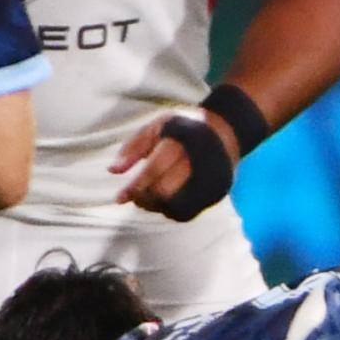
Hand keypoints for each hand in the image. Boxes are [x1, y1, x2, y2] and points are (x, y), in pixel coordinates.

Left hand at [108, 109, 236, 218]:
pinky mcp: (215, 194)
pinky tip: (165, 201)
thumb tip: (112, 170)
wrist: (226, 130)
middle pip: (165, 191)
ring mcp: (209, 180)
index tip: (119, 198)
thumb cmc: (185, 127)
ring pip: (175, 207)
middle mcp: (198, 162)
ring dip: (156, 207)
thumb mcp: (157, 126)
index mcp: (181, 141)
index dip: (134, 187)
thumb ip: (133, 147)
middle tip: (135, 196)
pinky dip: (170, 211)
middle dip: (144, 198)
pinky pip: (187, 213)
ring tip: (148, 197)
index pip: (154, 170)